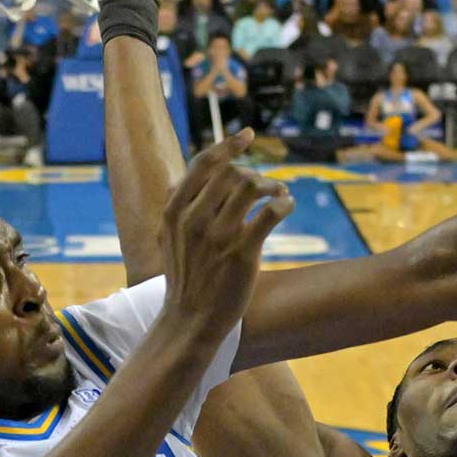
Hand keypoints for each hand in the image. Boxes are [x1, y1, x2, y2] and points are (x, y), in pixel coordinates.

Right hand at [159, 128, 292, 338]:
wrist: (190, 321)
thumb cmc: (185, 279)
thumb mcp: (169, 240)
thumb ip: (176, 208)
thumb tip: (180, 179)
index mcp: (174, 212)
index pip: (203, 164)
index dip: (228, 145)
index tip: (248, 135)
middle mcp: (194, 219)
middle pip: (232, 173)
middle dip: (255, 173)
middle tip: (270, 185)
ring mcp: (218, 235)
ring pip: (251, 186)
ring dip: (272, 185)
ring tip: (280, 193)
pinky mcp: (242, 252)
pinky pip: (270, 213)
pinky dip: (284, 202)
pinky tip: (287, 205)